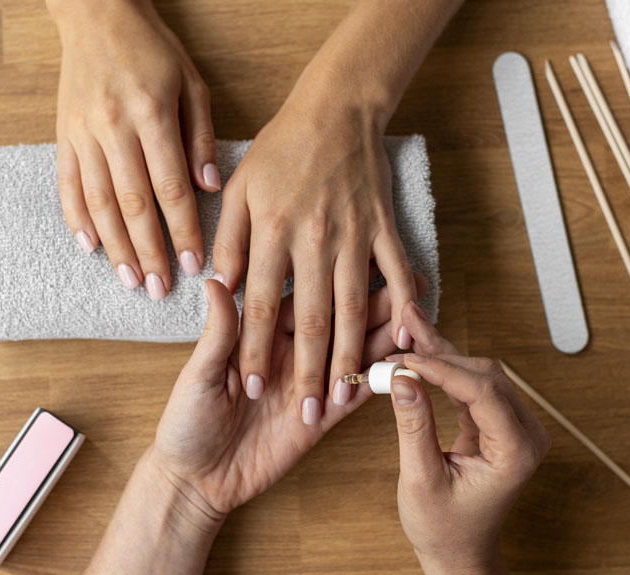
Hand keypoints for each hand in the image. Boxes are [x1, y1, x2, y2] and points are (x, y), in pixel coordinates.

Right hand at [49, 0, 218, 298]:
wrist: (97, 16)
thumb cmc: (153, 52)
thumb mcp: (192, 85)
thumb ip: (200, 138)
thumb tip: (210, 188)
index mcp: (152, 115)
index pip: (170, 187)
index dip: (181, 230)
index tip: (192, 264)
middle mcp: (114, 128)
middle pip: (133, 204)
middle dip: (148, 251)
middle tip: (159, 289)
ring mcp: (83, 134)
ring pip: (99, 202)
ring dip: (115, 247)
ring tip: (129, 280)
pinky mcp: (63, 136)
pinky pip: (67, 185)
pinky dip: (77, 219)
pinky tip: (89, 248)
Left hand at [148, 278, 422, 518]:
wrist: (194, 479)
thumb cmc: (186, 420)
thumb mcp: (198, 374)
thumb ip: (220, 333)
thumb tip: (217, 281)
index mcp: (263, 335)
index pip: (305, 301)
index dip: (333, 281)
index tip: (361, 257)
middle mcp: (292, 354)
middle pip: (340, 323)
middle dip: (375, 305)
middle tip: (412, 285)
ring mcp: (309, 385)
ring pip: (356, 356)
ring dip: (386, 339)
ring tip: (420, 320)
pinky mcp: (320, 421)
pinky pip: (354, 398)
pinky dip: (377, 383)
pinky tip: (406, 366)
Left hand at [212, 94, 417, 423]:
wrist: (334, 107)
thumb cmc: (280, 149)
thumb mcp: (237, 190)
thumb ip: (228, 241)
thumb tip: (218, 287)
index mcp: (272, 234)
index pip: (261, 307)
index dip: (254, 351)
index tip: (248, 390)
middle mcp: (314, 242)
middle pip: (310, 320)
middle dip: (306, 371)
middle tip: (303, 413)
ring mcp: (354, 238)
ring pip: (353, 309)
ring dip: (350, 356)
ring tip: (346, 395)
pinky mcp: (384, 231)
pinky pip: (397, 275)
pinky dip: (407, 306)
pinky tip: (411, 338)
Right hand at [389, 302, 550, 571]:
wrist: (459, 553)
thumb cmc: (444, 528)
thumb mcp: (421, 480)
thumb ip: (414, 428)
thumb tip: (402, 380)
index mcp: (516, 451)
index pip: (483, 392)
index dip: (443, 369)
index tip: (405, 358)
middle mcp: (524, 434)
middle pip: (485, 374)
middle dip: (440, 354)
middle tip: (400, 337)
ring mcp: (513, 427)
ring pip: (478, 373)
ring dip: (440, 355)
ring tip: (405, 332)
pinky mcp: (497, 423)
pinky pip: (471, 385)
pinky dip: (443, 370)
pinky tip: (416, 354)